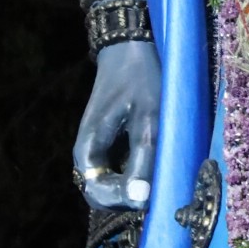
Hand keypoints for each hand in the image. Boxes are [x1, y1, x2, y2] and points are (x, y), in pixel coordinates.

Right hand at [73, 38, 161, 210]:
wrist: (131, 45)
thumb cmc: (141, 79)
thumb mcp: (148, 119)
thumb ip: (143, 161)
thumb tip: (140, 201)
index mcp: (88, 150)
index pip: (99, 195)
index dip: (125, 201)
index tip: (153, 193)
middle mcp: (88, 154)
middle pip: (104, 193)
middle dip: (130, 196)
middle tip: (160, 184)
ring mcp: (97, 148)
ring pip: (113, 182)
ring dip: (135, 185)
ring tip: (160, 172)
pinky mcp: (109, 142)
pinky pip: (119, 169)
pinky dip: (136, 172)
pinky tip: (157, 160)